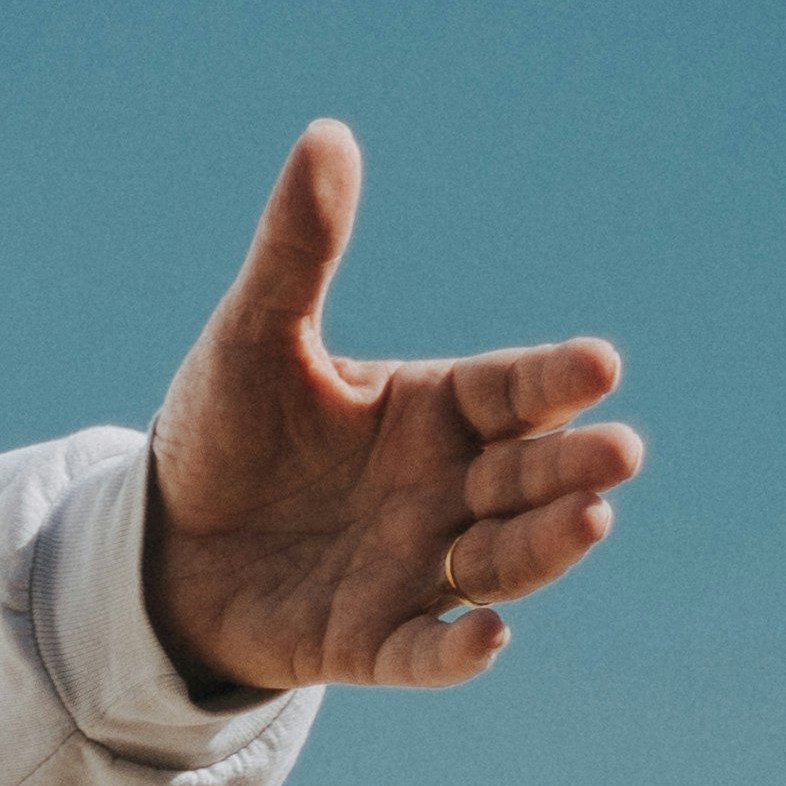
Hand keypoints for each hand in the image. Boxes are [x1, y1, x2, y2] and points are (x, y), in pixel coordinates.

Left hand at [141, 118, 639, 694]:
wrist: (165, 541)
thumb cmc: (227, 426)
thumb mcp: (256, 330)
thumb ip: (301, 247)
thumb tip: (327, 133)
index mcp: (430, 411)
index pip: (508, 392)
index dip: (553, 379)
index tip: (600, 363)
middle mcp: (441, 491)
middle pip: (524, 478)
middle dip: (572, 467)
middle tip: (621, 452)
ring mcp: (413, 570)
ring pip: (499, 563)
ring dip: (545, 548)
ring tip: (591, 520)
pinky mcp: (367, 641)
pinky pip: (421, 650)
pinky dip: (456, 652)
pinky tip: (487, 639)